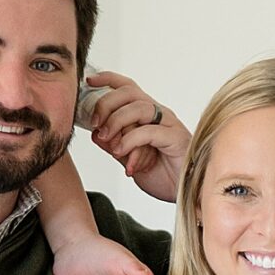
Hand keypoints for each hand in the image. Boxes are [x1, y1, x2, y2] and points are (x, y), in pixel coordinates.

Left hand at [81, 69, 189, 202]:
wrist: (185, 194)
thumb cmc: (163, 175)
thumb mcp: (129, 159)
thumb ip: (115, 145)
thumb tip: (96, 134)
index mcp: (147, 115)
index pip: (127, 87)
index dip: (108, 80)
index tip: (89, 81)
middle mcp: (159, 114)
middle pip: (129, 92)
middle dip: (106, 103)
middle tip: (96, 123)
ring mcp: (168, 124)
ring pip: (138, 107)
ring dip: (116, 121)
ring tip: (108, 139)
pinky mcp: (175, 138)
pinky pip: (149, 131)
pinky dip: (130, 140)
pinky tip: (122, 153)